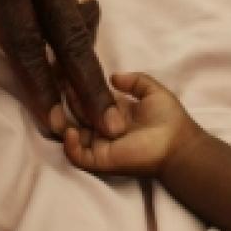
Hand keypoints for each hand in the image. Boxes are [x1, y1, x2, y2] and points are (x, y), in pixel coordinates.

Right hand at [61, 73, 203, 176]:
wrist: (176, 144)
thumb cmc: (169, 119)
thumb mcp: (153, 91)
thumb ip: (135, 80)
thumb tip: (113, 76)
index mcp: (113, 110)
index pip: (87, 96)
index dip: (75, 85)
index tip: (63, 71)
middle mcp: (103, 126)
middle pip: (75, 113)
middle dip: (64, 99)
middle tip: (54, 86)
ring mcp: (100, 143)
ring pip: (70, 133)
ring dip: (61, 121)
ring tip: (57, 108)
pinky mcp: (100, 160)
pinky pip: (77, 155)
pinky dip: (70, 144)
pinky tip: (71, 131)